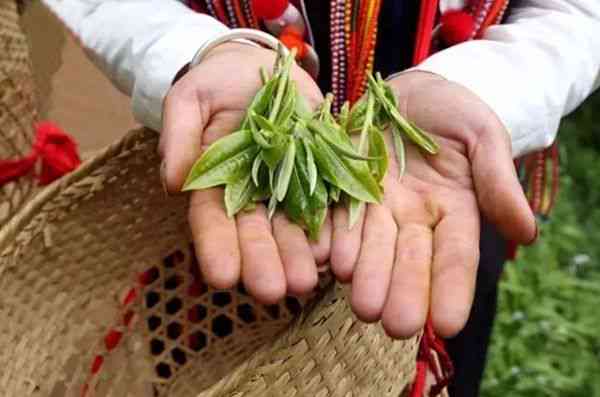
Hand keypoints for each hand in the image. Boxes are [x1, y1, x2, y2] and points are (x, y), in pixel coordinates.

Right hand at [159, 43, 329, 302]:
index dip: (216, 248)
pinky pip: (328, 202)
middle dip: (263, 263)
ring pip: (292, 227)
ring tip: (307, 282)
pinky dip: (331, 226)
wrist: (262, 70)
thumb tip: (173, 182)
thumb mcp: (190, 99)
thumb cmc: (217, 83)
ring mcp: (288, 187)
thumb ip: (179, 135)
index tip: (221, 277)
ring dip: (299, 256)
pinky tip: (336, 249)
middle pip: (256, 233)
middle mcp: (252, 194)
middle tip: (272, 292)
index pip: (212, 220)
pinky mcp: (319, 173)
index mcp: (215, 182)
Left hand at [330, 71, 536, 337]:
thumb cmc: (456, 111)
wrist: (412, 90)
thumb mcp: (483, 137)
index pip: (455, 256)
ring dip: (364, 274)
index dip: (452, 289)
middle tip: (394, 325)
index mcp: (452, 210)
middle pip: (408, 258)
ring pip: (369, 244)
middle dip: (402, 291)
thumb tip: (527, 232)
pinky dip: (329, 236)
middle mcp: (411, 217)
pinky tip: (324, 258)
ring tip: (361, 303)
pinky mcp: (343, 188)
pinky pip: (335, 214)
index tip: (448, 325)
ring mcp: (375, 205)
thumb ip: (498, 182)